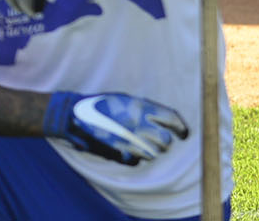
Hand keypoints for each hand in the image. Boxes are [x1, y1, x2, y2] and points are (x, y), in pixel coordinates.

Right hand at [44, 91, 187, 164]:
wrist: (74, 115)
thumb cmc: (100, 104)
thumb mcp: (124, 99)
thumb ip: (144, 108)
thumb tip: (164, 118)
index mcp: (141, 107)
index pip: (171, 119)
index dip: (180, 128)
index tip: (183, 134)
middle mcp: (138, 123)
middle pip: (166, 141)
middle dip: (166, 144)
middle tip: (163, 143)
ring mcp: (129, 139)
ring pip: (154, 154)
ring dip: (152, 152)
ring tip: (144, 146)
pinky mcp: (119, 152)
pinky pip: (137, 160)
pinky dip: (136, 157)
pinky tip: (129, 151)